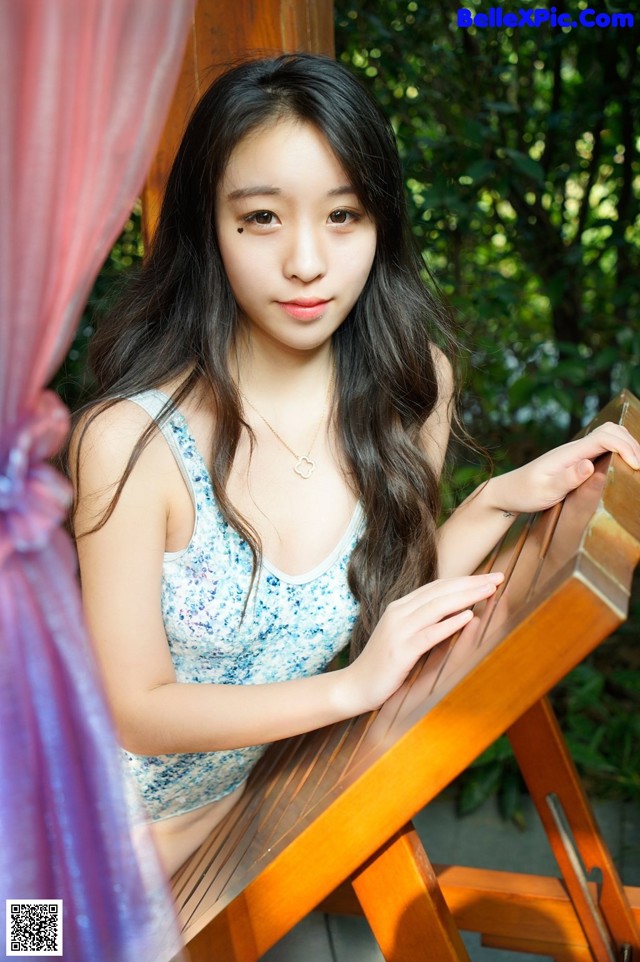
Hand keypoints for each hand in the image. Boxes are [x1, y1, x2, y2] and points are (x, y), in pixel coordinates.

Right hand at [341, 573, 503, 713]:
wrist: (356, 686)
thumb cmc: (384, 664)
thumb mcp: (405, 636)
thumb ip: (426, 622)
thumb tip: (459, 612)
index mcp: (401, 607)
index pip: (438, 587)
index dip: (464, 580)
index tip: (489, 577)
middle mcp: (399, 613)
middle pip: (441, 592)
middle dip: (471, 583)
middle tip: (498, 577)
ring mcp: (398, 630)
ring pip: (437, 607)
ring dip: (466, 597)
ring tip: (489, 590)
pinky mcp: (400, 651)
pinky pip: (429, 634)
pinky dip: (449, 623)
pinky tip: (468, 616)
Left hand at [489, 422, 639, 515]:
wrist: (507, 492)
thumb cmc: (523, 493)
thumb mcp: (544, 491)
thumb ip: (567, 479)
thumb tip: (589, 465)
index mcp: (568, 453)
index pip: (605, 437)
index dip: (626, 448)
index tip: (637, 467)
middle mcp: (574, 448)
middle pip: (611, 430)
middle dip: (632, 444)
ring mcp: (576, 453)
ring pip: (609, 436)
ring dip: (628, 446)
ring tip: (638, 465)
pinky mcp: (576, 460)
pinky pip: (603, 448)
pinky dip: (619, 451)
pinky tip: (624, 465)